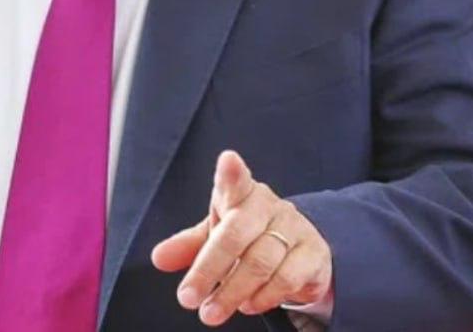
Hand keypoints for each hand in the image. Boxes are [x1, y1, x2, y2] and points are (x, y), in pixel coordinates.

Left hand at [151, 150, 331, 325]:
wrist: (300, 251)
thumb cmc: (250, 237)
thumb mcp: (217, 236)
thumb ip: (188, 246)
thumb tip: (158, 258)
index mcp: (241, 194)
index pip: (236, 180)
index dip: (232, 172)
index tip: (228, 161)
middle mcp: (268, 205)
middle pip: (237, 234)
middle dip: (208, 269)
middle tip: (187, 299)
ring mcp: (294, 227)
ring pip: (261, 261)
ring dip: (232, 292)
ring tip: (212, 311)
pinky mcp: (314, 253)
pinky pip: (287, 277)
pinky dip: (264, 297)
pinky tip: (248, 305)